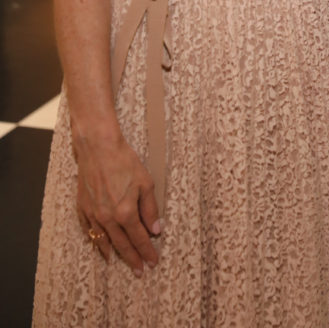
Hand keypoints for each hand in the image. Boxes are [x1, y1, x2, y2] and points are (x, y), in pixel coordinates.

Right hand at [75, 133, 160, 274]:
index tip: (152, 263)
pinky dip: (95, 239)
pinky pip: (89, 229)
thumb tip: (155, 229)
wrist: (98, 147)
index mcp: (125, 212)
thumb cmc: (124, 161)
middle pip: (122, 244)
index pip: (139, 238)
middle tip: (139, 270)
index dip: (147, 252)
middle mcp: (108, 218)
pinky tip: (99, 244)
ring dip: (112, 252)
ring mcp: (93, 213)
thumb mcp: (145, 183)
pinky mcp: (83, 207)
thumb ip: (150, 208)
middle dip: (132, 258)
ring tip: (118, 262)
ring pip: (103, 240)